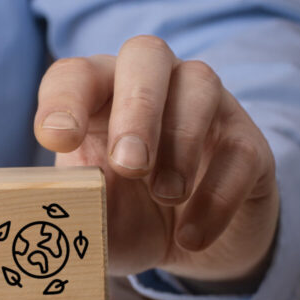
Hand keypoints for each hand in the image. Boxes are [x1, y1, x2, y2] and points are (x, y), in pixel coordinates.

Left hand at [34, 36, 278, 282]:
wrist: (191, 244)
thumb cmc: (127, 217)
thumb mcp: (93, 222)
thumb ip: (72, 212)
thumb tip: (52, 211)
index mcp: (99, 96)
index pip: (75, 75)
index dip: (63, 100)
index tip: (56, 138)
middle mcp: (153, 85)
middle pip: (146, 55)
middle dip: (137, 107)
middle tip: (128, 165)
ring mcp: (207, 106)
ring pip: (200, 84)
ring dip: (180, 142)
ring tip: (167, 197)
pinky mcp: (248, 142)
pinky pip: (240, 149)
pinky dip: (216, 195)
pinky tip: (191, 236)